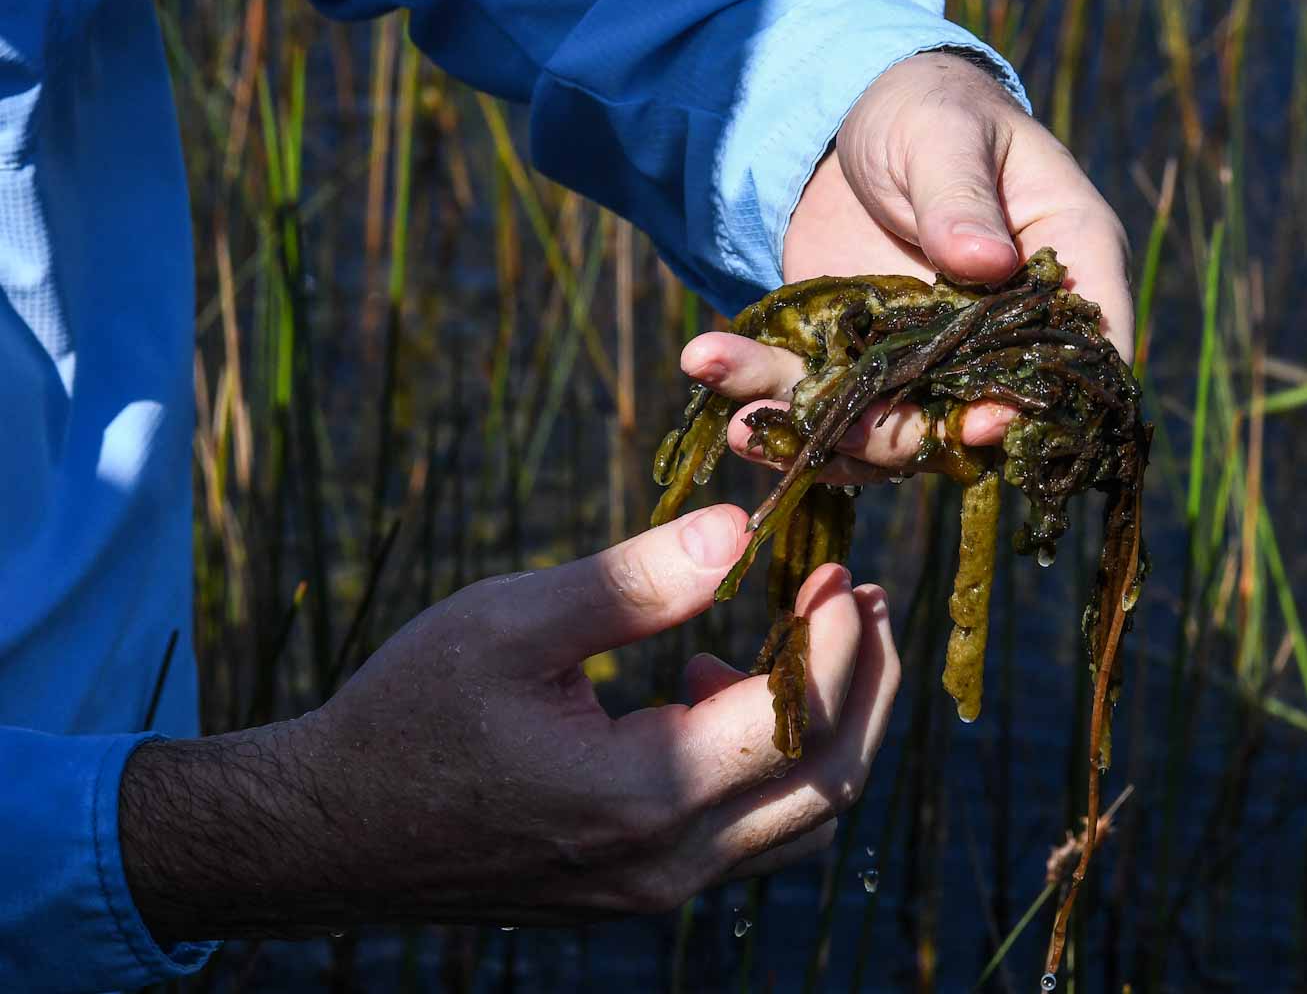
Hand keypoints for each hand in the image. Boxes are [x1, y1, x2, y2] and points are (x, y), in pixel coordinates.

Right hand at [118, 506, 899, 942]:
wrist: (325, 832)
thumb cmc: (405, 717)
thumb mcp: (508, 625)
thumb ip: (633, 582)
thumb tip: (737, 529)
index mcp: (643, 793)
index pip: (800, 717)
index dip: (838, 638)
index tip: (836, 564)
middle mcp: (667, 861)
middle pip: (831, 780)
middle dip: (868, 684)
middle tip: (865, 599)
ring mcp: (656, 888)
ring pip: (801, 819)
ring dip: (830, 728)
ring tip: (811, 634)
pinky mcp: (639, 887)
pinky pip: (750, 835)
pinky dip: (770, 764)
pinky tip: (711, 686)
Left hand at [683, 50, 1131, 482]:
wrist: (853, 118)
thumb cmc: (928, 109)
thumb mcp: (943, 135)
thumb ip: (960, 198)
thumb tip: (984, 263)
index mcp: (1066, 265)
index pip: (1085, 349)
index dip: (1043, 399)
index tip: (988, 420)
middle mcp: (1006, 333)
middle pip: (985, 415)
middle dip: (915, 436)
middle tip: (850, 432)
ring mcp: (934, 361)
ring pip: (900, 430)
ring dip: (830, 439)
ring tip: (749, 421)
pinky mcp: (867, 366)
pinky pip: (833, 409)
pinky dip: (783, 415)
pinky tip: (726, 410)